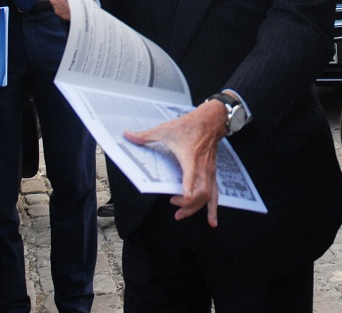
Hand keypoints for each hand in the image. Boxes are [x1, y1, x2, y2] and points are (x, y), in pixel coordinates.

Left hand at [124, 101, 225, 225]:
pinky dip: (213, 208)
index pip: (191, 173)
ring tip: (181, 215)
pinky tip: (212, 221)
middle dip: (188, 203)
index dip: (188, 186)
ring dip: (196, 208)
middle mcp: (202, 166)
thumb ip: (146, 135)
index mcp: (190, 156)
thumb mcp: (165, 129)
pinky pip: (215, 193)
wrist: (210, 120)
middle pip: (201, 191)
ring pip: (208, 195)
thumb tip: (127, 135)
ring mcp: (209, 171)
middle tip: (172, 204)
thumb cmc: (189, 125)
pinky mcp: (212, 173)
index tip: (183, 197)